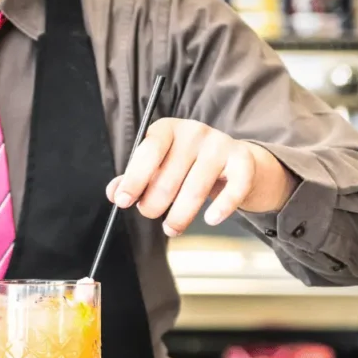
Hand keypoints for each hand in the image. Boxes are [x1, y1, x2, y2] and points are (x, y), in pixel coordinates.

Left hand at [106, 118, 296, 236]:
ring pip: (195, 189)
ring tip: (172, 228)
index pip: (148, 152)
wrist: (234, 160)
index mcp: (168, 129)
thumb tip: (114, 193)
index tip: (123, 201)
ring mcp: (220, 145)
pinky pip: (233, 189)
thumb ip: (134, 178)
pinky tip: (211, 219)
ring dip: (180, 216)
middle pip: (169, 177)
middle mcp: (194, 132)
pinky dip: (222, 207)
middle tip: (150, 214)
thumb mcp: (158, 165)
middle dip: (154, 204)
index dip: (134, 179)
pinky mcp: (243, 161)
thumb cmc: (188, 164)